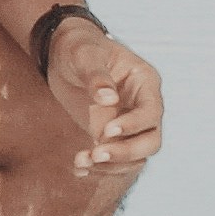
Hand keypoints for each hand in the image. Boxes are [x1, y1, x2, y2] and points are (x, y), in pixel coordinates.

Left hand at [46, 25, 163, 176]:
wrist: (62, 54)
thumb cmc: (77, 46)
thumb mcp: (83, 54)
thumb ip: (95, 75)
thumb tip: (108, 99)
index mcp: (144, 82)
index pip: (151, 112)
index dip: (134, 125)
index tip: (105, 130)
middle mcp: (142, 106)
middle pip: (150, 141)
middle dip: (126, 153)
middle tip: (96, 154)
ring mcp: (128, 123)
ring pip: (134, 156)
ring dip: (111, 165)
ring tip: (80, 161)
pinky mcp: (111, 136)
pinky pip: (114, 160)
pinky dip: (98, 169)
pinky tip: (78, 168)